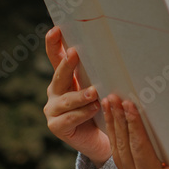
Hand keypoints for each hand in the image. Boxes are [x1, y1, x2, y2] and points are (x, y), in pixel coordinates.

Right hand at [43, 27, 112, 165]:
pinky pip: (69, 118)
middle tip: (74, 53)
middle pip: (59, 76)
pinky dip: (83, 113)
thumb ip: (99, 74)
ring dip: (80, 95)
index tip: (56, 29)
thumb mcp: (99, 88)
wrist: (100, 139)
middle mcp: (55, 92)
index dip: (54, 44)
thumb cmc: (101, 109)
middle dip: (67, 65)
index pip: (56, 58)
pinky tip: (94, 109)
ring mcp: (53, 110)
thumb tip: (116, 51)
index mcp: (64, 79)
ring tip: (94, 92)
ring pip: (65, 99)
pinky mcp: (57, 126)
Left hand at [100, 93, 168, 168]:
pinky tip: (111, 118)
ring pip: (116, 148)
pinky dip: (114, 134)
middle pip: (124, 145)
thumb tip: (161, 114)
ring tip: (107, 104)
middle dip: (118, 119)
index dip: (133, 122)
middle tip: (113, 99)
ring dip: (112, 124)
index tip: (128, 104)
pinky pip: (117, 153)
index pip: (139, 145)